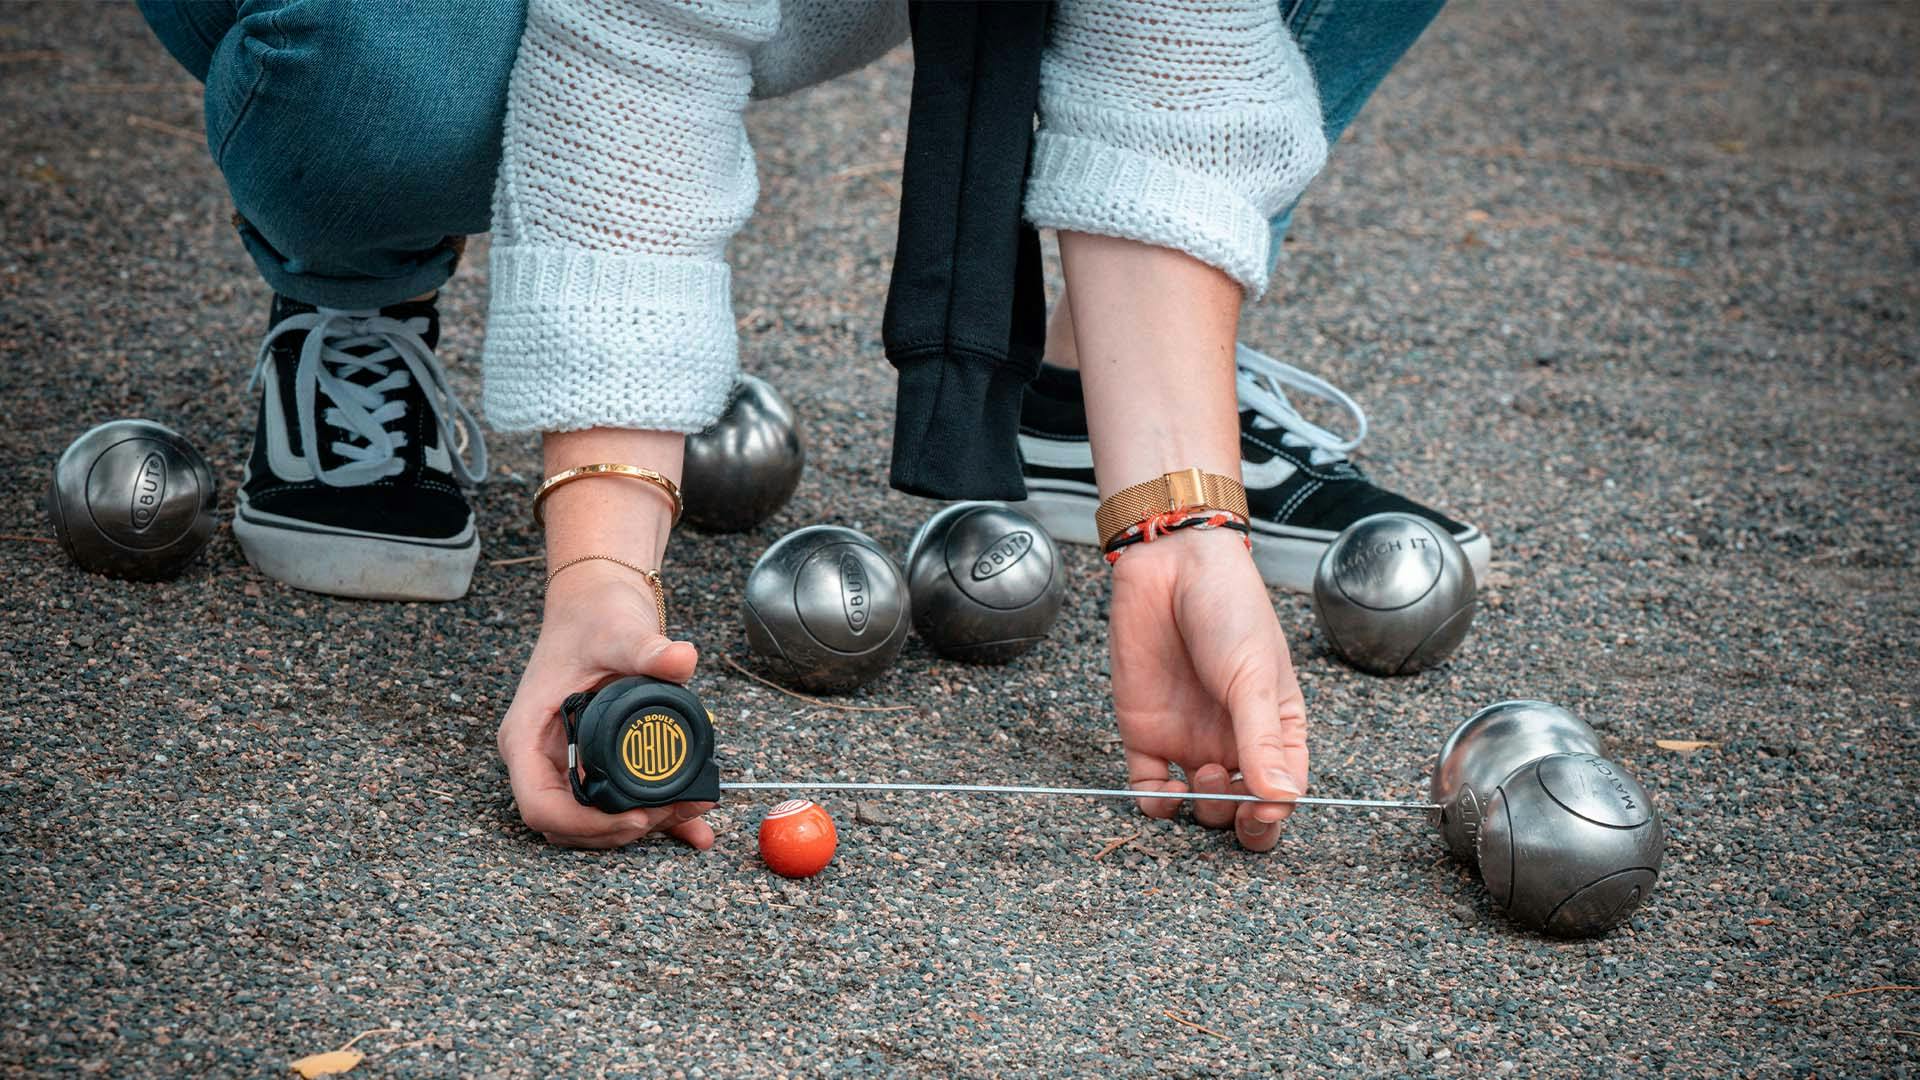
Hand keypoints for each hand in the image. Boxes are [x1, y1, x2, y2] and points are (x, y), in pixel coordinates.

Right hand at [497, 560, 715, 848]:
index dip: (586, 824)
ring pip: (594, 820)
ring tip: (692, 811)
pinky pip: (620, 803)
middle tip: (674, 813)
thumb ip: (648, 649)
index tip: (635, 817)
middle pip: (569, 823)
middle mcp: (543, 757)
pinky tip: (695, 830)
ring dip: (641, 827)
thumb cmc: (593, 616)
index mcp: (529, 736)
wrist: (597, 601)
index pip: (541, 806)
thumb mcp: (619, 632)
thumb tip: (682, 659)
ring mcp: (568, 763)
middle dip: (621, 829)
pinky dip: (656, 820)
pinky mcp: (595, 762)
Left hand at [1108, 527, 1308, 850]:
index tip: (1261, 812)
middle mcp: (1233, 741)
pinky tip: (1161, 793)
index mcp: (1275, 728)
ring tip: (1200, 774)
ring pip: (1196, 806)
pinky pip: (1148, 788)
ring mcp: (1189, 739)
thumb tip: (1282, 799)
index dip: (1273, 815)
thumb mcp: (1253, 675)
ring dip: (1200, 809)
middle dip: (1235, 818)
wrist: (1171, 565)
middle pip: (1239, 809)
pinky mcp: (1146, 733)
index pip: (1282, 793)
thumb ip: (1262, 740)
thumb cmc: (1228, 610)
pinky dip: (1153, 804)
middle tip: (1226, 790)